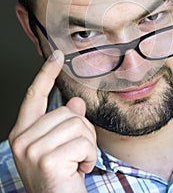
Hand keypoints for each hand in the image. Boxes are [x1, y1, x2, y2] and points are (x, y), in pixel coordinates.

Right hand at [8, 50, 96, 192]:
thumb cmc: (61, 178)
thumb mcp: (63, 145)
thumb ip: (65, 121)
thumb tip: (75, 102)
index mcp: (23, 133)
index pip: (35, 95)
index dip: (46, 73)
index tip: (57, 55)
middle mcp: (21, 139)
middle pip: (67, 111)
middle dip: (82, 131)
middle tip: (77, 153)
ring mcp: (31, 149)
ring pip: (78, 124)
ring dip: (87, 145)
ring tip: (77, 162)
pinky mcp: (46, 159)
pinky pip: (83, 142)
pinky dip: (89, 156)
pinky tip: (79, 170)